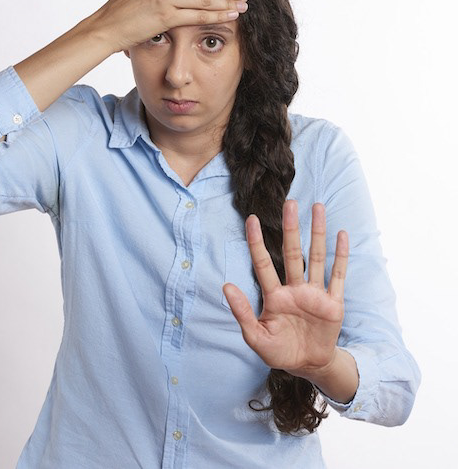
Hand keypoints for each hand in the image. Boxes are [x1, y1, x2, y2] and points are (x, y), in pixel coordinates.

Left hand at [222, 200, 348, 380]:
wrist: (308, 366)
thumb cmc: (279, 351)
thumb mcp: (255, 337)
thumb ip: (242, 312)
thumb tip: (226, 285)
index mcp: (274, 296)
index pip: (263, 263)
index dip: (257, 242)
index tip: (251, 219)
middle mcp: (294, 289)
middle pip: (293, 252)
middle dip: (291, 228)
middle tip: (290, 203)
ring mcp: (315, 294)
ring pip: (317, 257)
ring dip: (318, 233)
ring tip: (318, 207)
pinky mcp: (334, 303)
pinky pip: (338, 276)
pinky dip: (341, 256)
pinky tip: (342, 235)